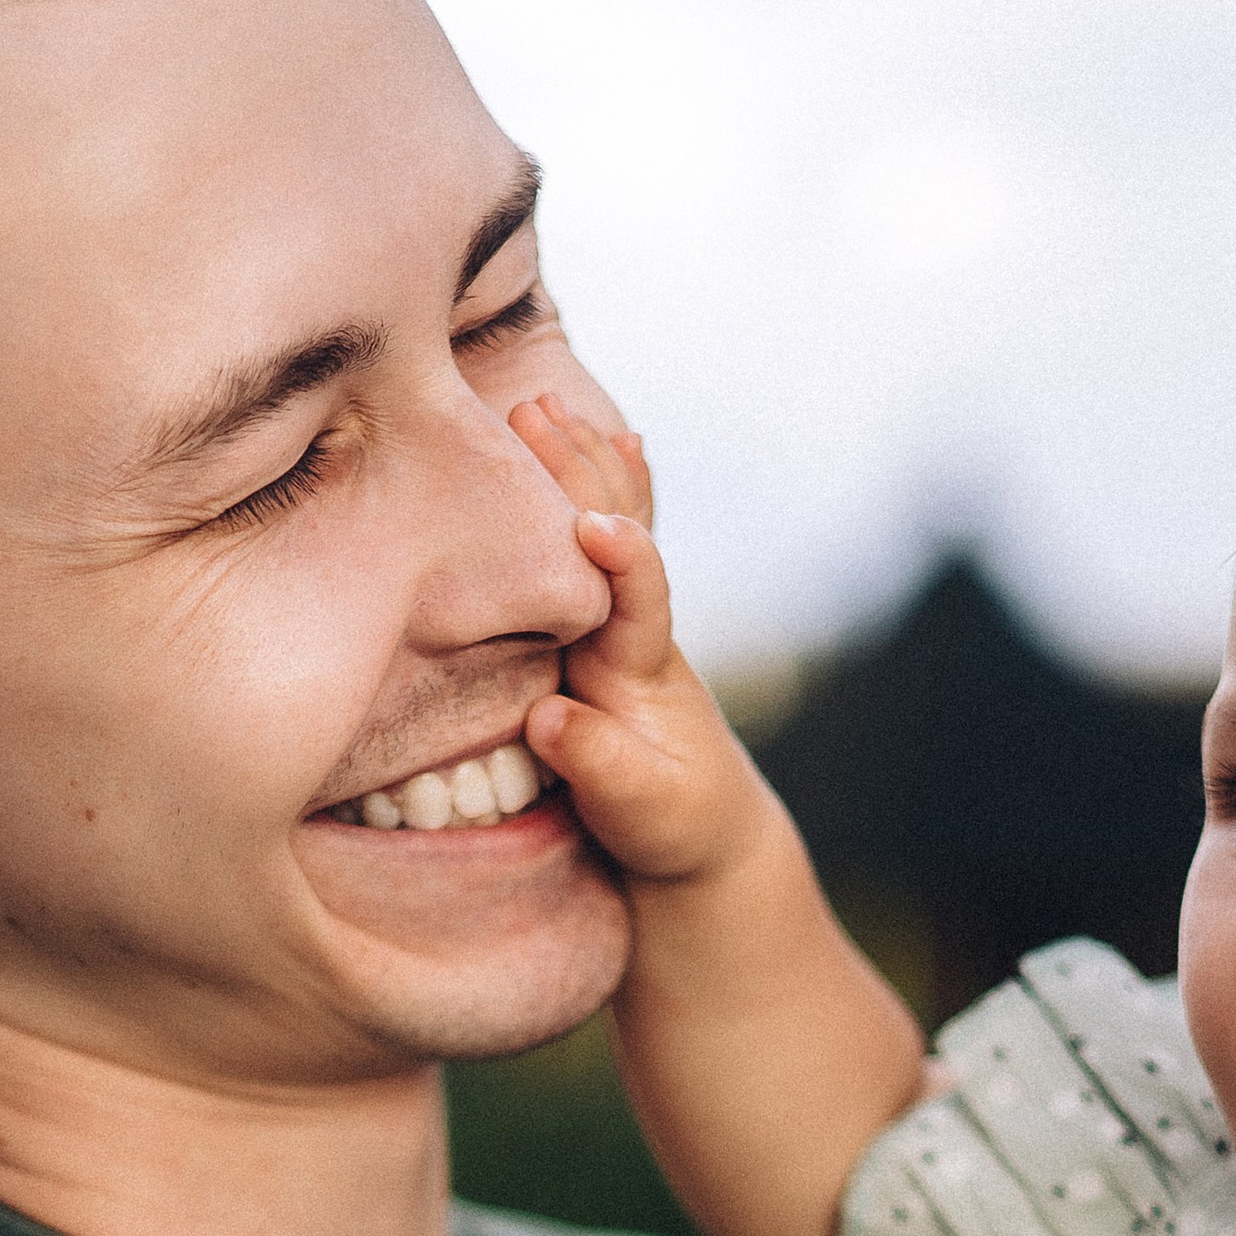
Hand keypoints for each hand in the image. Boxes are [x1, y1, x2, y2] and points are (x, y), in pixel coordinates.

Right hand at [506, 391, 785, 885]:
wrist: (703, 833)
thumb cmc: (674, 828)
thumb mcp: (643, 813)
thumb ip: (602, 768)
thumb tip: (548, 718)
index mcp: (642, 672)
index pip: (638, 602)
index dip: (624, 560)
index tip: (592, 525)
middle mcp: (631, 634)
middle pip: (613, 539)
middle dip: (577, 474)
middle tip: (532, 411)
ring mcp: (619, 628)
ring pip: (607, 528)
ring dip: (579, 463)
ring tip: (544, 402)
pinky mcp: (601, 636)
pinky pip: (606, 551)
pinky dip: (608, 489)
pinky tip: (617, 435)